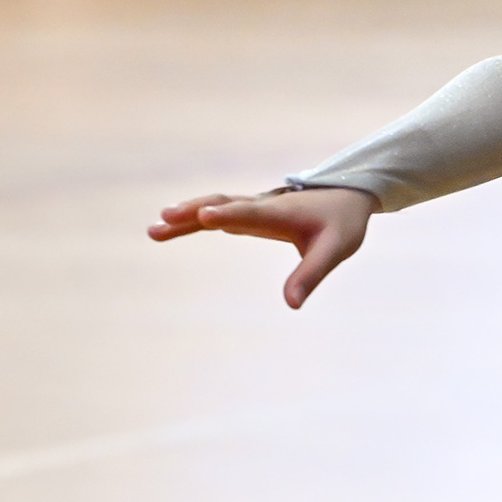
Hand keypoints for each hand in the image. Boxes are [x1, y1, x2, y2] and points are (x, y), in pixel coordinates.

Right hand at [149, 186, 377, 308]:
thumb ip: (311, 275)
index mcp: (281, 213)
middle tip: (163, 218)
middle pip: (223, 205)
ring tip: (154, 229)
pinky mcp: (249, 213)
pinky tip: (171, 227)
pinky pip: (217, 215)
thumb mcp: (334, 251)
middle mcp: (262, 205)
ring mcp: (253, 207)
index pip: (250, 212)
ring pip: (215, 208)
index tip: (206, 215)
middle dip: (194, 212)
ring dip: (187, 217)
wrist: (347, 197)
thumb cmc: (341, 225)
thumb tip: (292, 305)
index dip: (229, 213)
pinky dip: (195, 221)